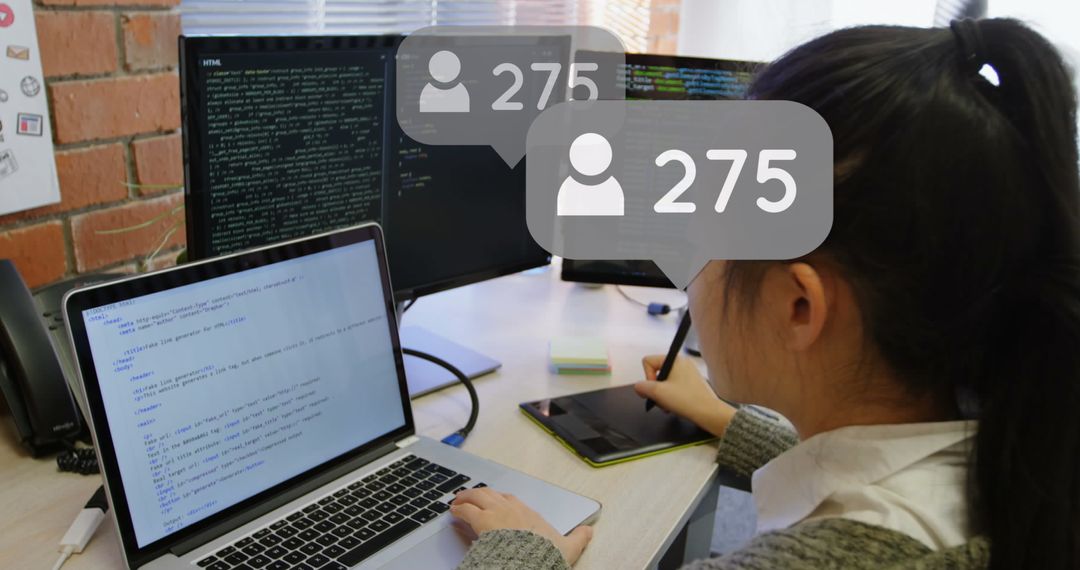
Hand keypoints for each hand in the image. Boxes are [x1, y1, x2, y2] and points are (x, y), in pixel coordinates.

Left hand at [450, 487, 592, 563]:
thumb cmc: (546, 555)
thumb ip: (578, 537)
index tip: (494, 501)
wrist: (532, 561)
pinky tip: (453, 511)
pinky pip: (466, 510)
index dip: (500, 499)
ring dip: (466, 497)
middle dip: (478, 494)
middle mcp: (512, 508)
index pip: (511, 499)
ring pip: (477, 496)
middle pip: (491, 493)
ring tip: (458, 501)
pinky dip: (459, 509)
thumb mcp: (568, 547)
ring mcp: (496, 512)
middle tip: (469, 497)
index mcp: (529, 513)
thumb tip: (589, 530)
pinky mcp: (482, 521)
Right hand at [634, 355, 734, 437]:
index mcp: (674, 359)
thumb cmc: (686, 400)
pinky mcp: (692, 383)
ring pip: (664, 381)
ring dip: (662, 395)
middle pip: (656, 372)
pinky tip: (675, 406)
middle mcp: (682, 362)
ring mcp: (688, 372)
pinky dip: (671, 396)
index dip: (647, 377)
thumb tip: (639, 387)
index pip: (648, 361)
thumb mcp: (658, 392)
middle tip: (661, 400)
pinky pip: (674, 386)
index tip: (655, 389)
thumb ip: (642, 387)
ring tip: (668, 405)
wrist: (709, 413)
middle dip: (655, 389)